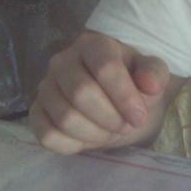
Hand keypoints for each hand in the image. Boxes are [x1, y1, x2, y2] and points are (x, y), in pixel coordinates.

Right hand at [30, 31, 171, 154]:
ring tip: (113, 131)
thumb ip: (154, 74)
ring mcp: (45, 87)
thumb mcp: (152, 73)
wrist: (116, 97)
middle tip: (127, 125)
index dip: (124, 97)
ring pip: (65, 118)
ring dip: (95, 133)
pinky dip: (74, 144)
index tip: (140, 117)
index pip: (105, 68)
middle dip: (110, 118)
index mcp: (93, 45)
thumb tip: (150, 85)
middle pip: (81, 94)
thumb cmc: (134, 80)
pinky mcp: (36, 113)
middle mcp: (62, 62)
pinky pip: (48, 136)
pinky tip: (91, 139)